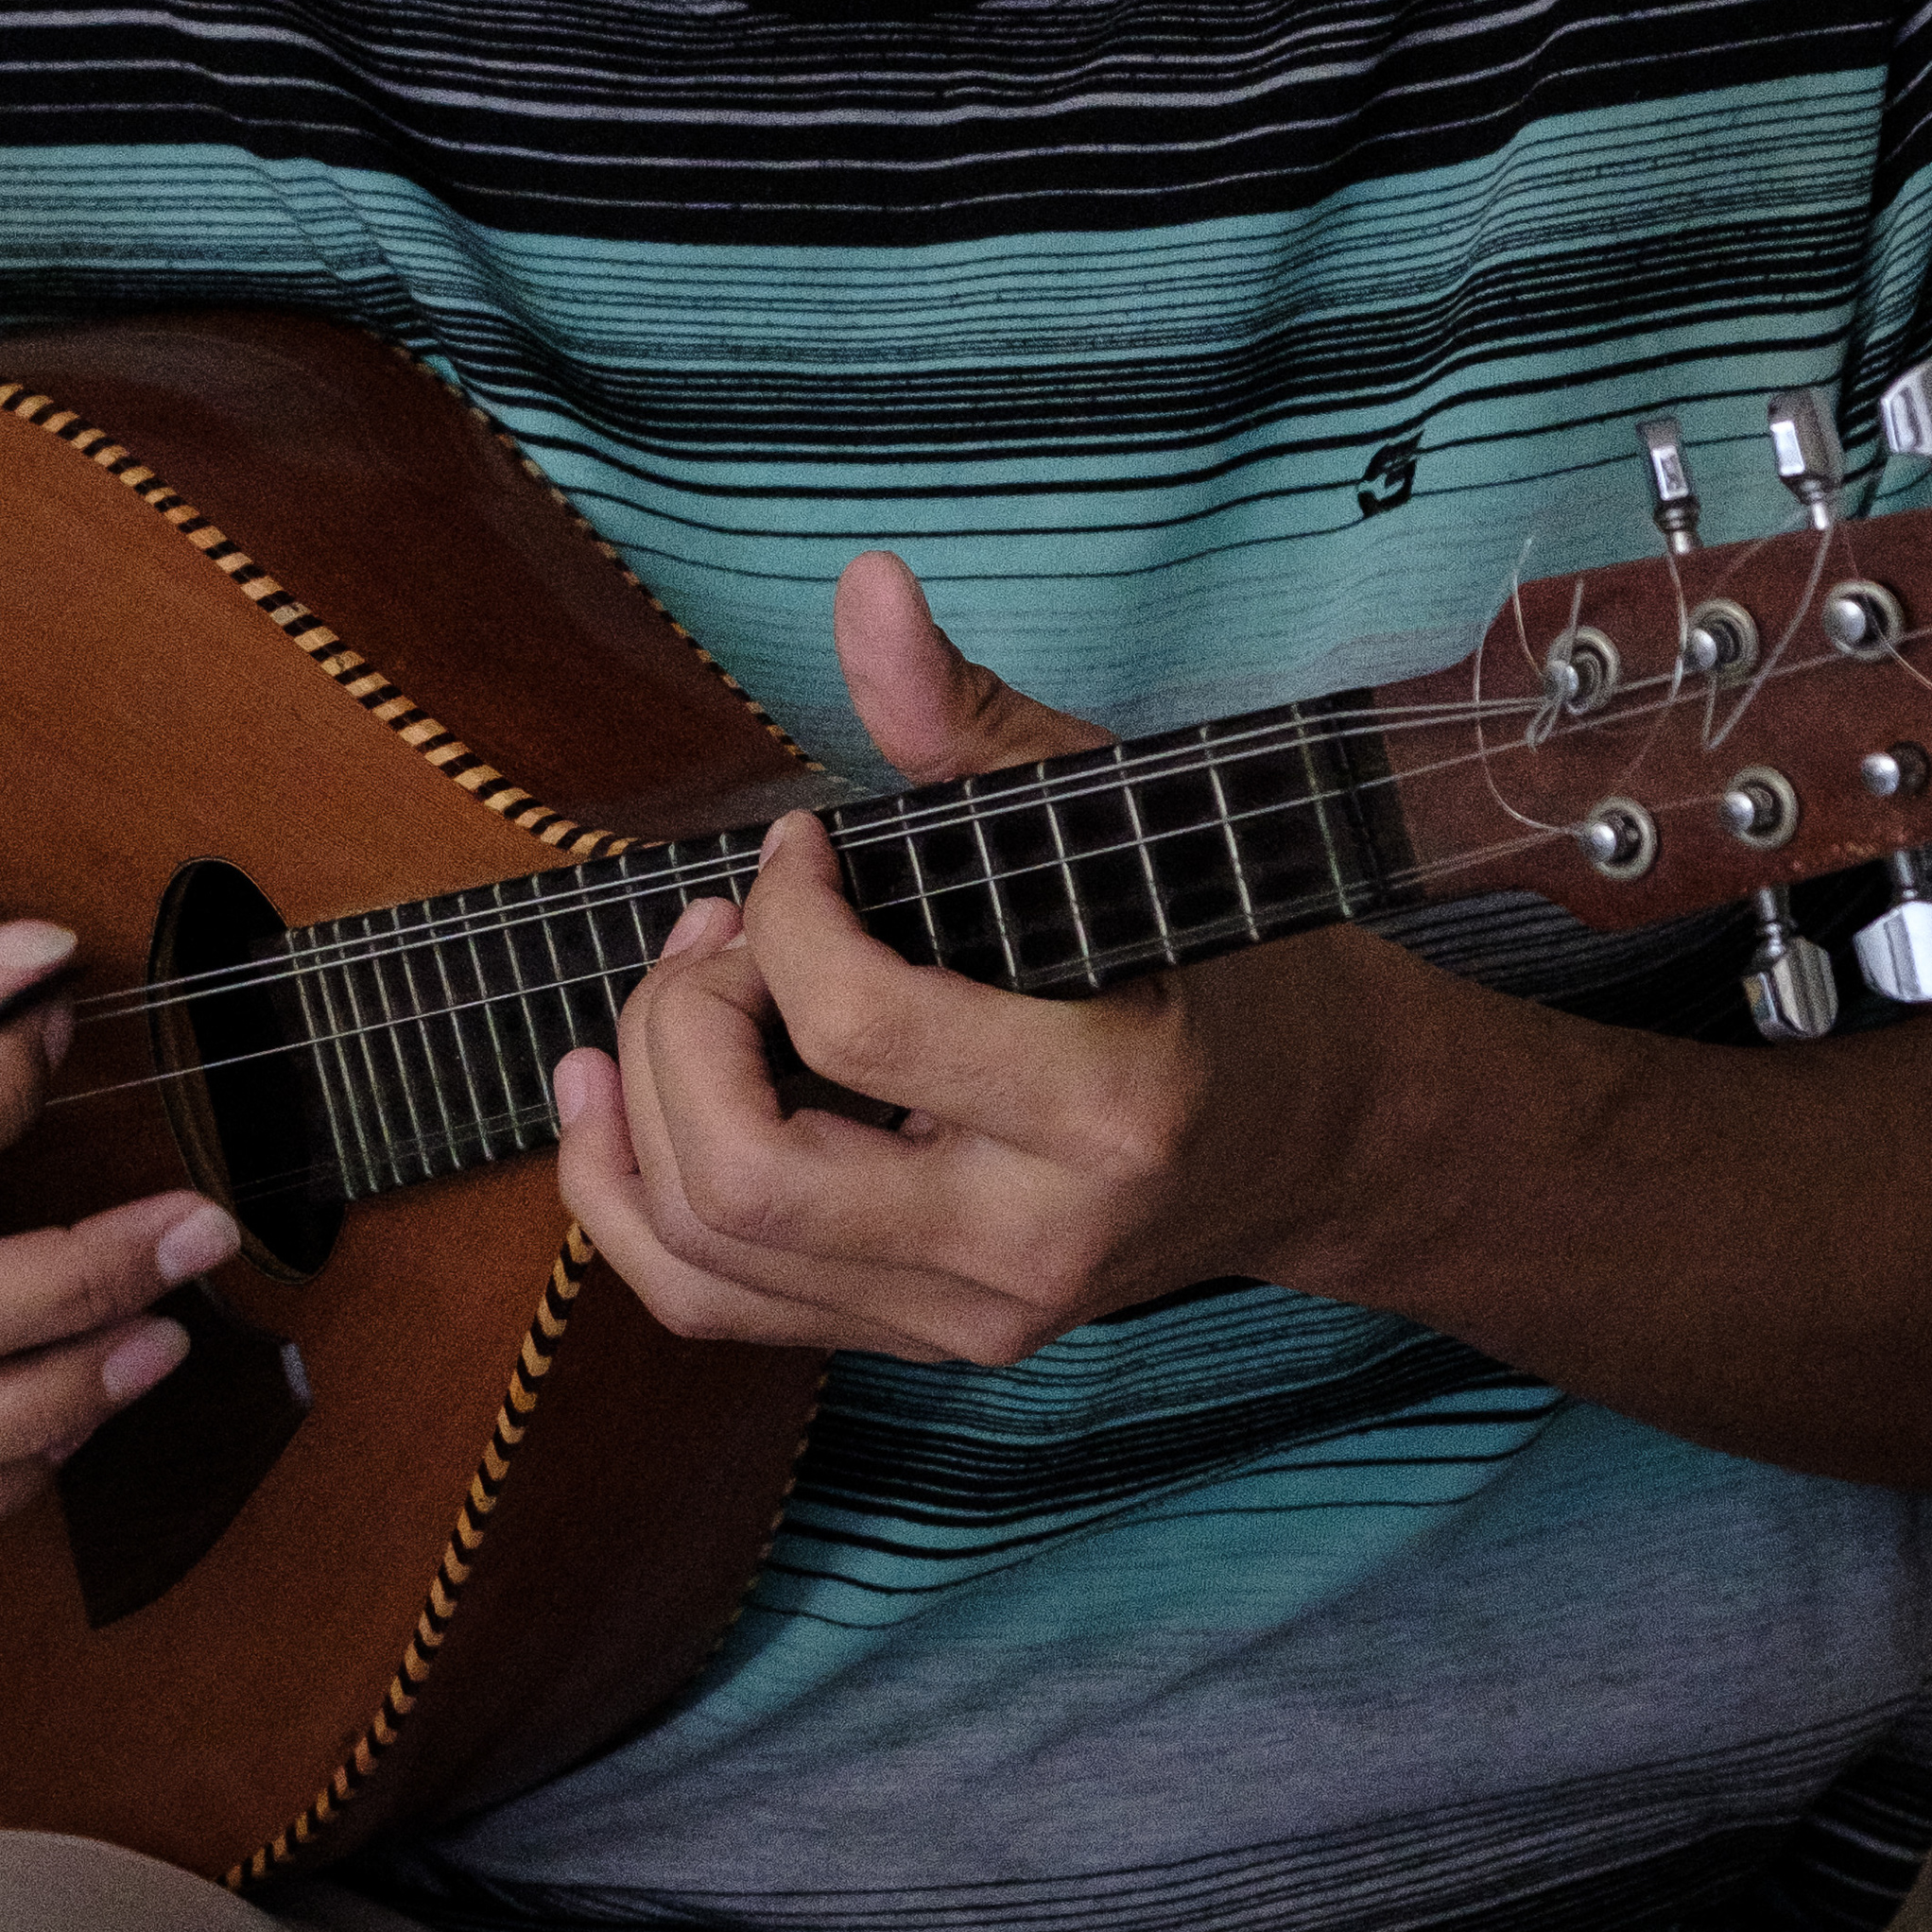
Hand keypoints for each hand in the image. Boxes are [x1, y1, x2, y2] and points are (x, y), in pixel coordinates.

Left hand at [550, 551, 1366, 1362]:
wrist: (1319, 1138)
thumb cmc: (1221, 964)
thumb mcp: (1116, 823)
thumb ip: (970, 721)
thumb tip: (863, 587)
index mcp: (1105, 1105)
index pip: (855, 1025)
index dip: (782, 913)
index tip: (799, 849)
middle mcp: (1029, 1240)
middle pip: (744, 1175)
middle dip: (682, 1025)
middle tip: (720, 931)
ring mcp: (972, 1317)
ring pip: (704, 1255)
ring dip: (634, 1110)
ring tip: (664, 997)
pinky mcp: (926, 1343)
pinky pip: (713, 1302)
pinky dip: (629, 1199)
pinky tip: (613, 1101)